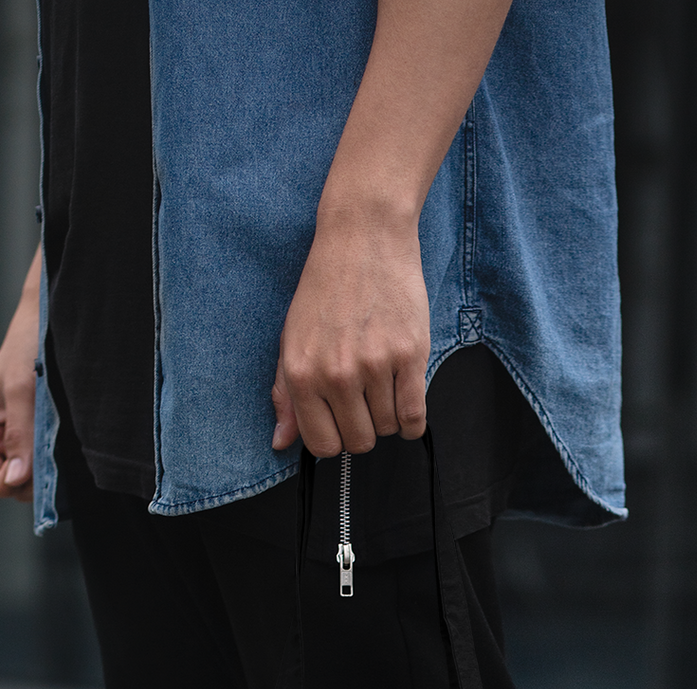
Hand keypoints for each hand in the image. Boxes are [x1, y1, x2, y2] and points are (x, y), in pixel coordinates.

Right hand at [0, 250, 40, 501]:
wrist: (54, 316)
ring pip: (35, 477)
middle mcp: (3, 439)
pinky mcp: (49, 434)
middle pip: (14, 486)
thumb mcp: (21, 389)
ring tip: (64, 442)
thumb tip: (16, 479)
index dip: (4, 485)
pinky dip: (62, 461)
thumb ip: (19, 436)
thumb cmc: (29, 344)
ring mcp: (27, 438)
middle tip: (54, 454)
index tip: (28, 471)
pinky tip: (73, 443)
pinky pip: (52, 463)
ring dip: (51, 470)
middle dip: (32, 480)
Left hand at [271, 209, 429, 456]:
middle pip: (359, 442)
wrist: (363, 237)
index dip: (334, 438)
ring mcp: (374, 365)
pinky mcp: (409, 355)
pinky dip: (412, 419)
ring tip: (382, 382)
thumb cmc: (326, 286)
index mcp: (302, 374)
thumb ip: (286, 395)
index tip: (340, 421)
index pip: (323, 445)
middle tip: (363, 399)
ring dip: (388, 415)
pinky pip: (415, 416)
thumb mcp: (292, 339)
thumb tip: (281, 442)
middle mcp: (336, 374)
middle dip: (363, 429)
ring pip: (388, 428)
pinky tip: (404, 397)